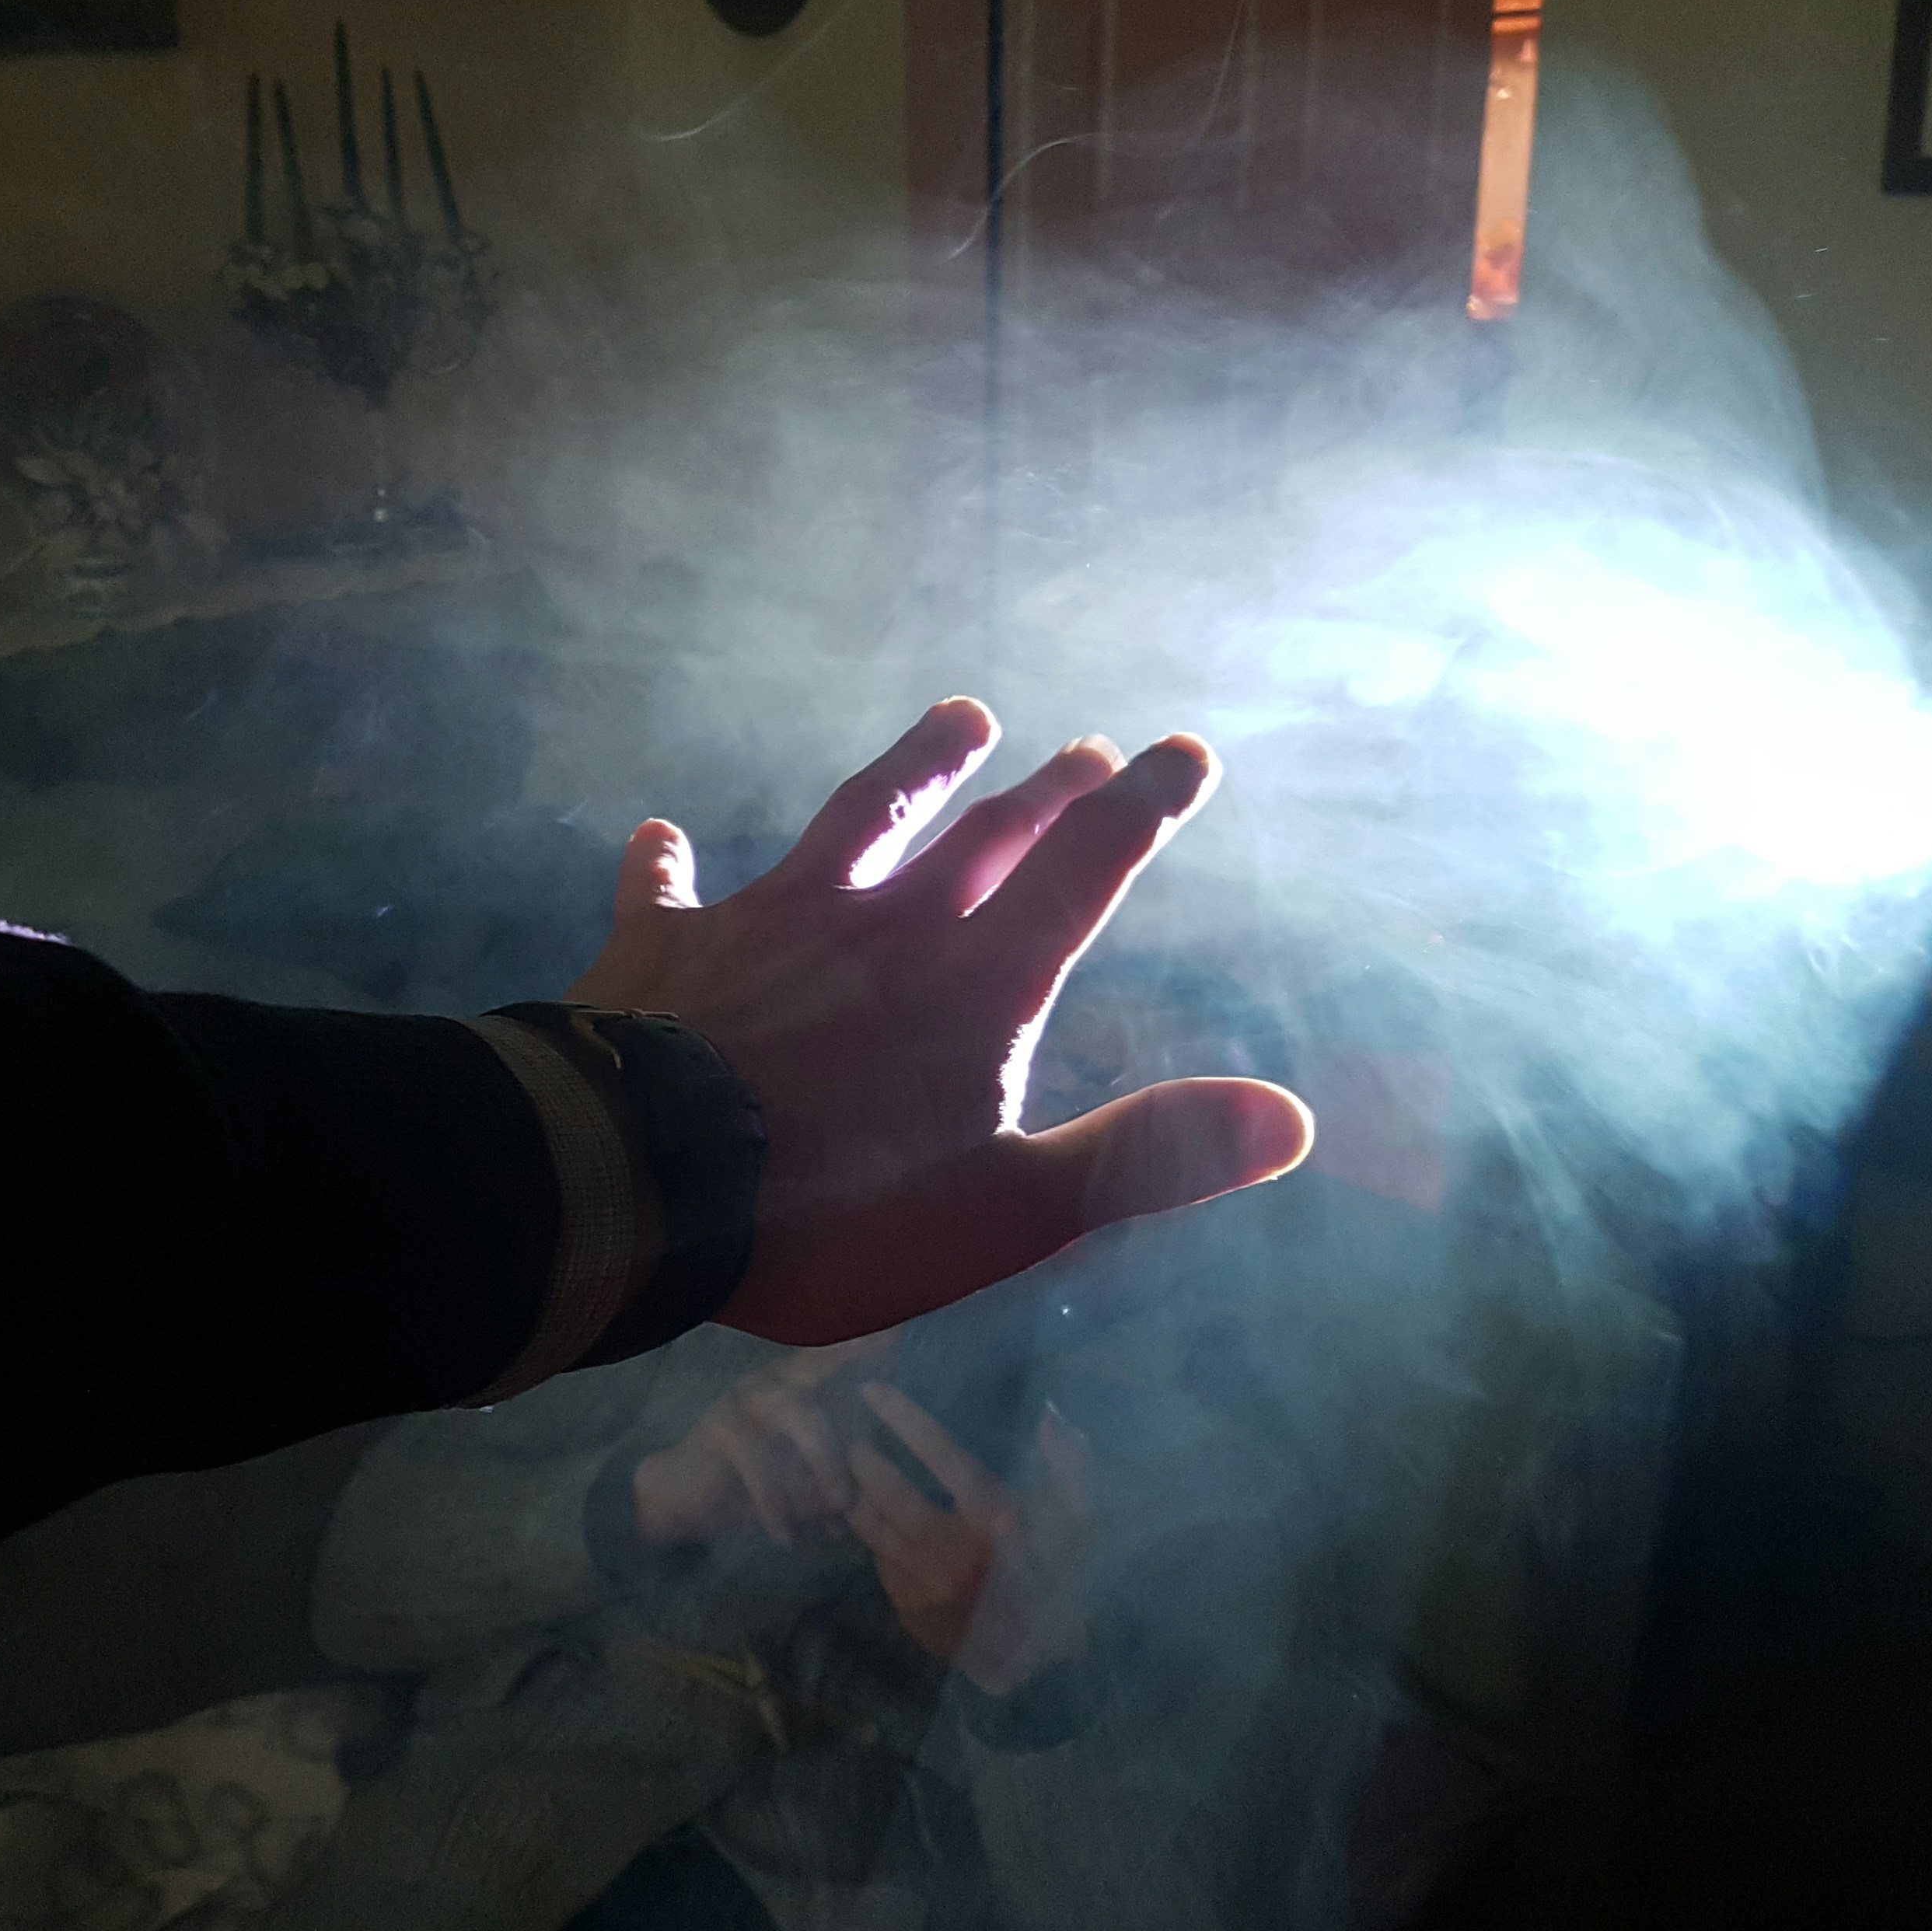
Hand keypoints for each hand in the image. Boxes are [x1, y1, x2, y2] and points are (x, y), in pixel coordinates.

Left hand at [569, 699, 1314, 1345]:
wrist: (638, 1182)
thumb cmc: (835, 1213)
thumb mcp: (1012, 1209)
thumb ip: (1145, 1154)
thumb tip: (1293, 1118)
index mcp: (976, 988)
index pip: (1080, 875)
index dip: (1140, 812)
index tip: (1185, 751)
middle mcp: (884, 927)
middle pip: (982, 840)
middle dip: (1045, 792)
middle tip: (1086, 747)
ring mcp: (770, 922)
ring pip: (857, 821)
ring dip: (914, 771)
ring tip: (960, 717)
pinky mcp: (666, 945)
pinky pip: (667, 889)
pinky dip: (666, 862)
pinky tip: (659, 834)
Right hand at [628, 1337, 887, 1550]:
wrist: (689, 1500)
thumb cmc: (758, 1484)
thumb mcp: (808, 1481)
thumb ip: (842, 1478)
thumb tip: (878, 1501)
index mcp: (800, 1386)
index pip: (838, 1359)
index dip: (867, 1345)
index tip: (900, 1333)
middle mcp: (775, 1381)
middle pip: (821, 1369)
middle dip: (853, 1371)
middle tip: (882, 1394)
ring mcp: (745, 1398)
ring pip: (798, 1412)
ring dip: (824, 1462)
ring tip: (835, 1508)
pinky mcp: (718, 1426)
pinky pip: (756, 1457)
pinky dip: (775, 1500)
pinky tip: (786, 1536)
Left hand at [844, 1384, 1094, 1695]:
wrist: (1041, 1665)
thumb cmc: (1062, 1580)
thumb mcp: (1082, 1522)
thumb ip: (1070, 1464)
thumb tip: (1049, 1415)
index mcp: (993, 1517)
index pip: (939, 1452)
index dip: (902, 1417)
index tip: (873, 1391)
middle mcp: (951, 1547)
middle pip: (885, 1488)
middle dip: (864, 1459)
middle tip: (857, 1441)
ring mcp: (924, 1581)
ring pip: (870, 1526)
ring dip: (857, 1496)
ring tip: (853, 1478)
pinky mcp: (907, 1608)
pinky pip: (877, 1561)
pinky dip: (871, 1539)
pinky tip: (874, 1526)